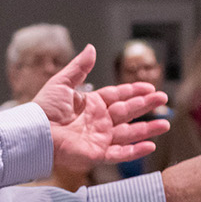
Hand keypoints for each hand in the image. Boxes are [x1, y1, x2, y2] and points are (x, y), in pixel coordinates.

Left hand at [35, 46, 170, 173]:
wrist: (36, 132)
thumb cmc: (44, 108)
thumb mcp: (62, 82)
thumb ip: (80, 67)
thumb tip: (91, 48)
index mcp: (92, 104)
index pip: (118, 96)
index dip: (134, 91)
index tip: (150, 87)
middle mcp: (99, 121)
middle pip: (128, 112)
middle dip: (146, 106)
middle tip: (163, 99)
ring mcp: (99, 138)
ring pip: (129, 134)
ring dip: (147, 129)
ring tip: (165, 125)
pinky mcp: (97, 154)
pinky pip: (120, 153)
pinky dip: (135, 151)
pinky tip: (150, 145)